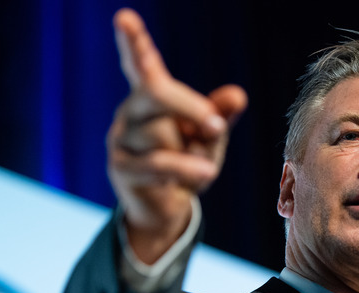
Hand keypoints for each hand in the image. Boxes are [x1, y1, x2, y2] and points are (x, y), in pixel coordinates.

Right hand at [107, 8, 246, 262]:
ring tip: (203, 169)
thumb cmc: (189, 162)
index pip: (141, 63)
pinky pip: (157, 164)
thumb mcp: (209, 137)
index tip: (124, 17)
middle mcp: (132, 111)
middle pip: (154, 91)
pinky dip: (185, 169)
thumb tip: (238, 96)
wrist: (169, 207)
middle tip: (215, 124)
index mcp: (152, 96)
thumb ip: (219, 115)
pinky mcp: (121, 167)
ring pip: (160, 134)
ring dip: (191, 152)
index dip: (134, 41)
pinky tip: (204, 174)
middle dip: (188, 106)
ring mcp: (122, 138)